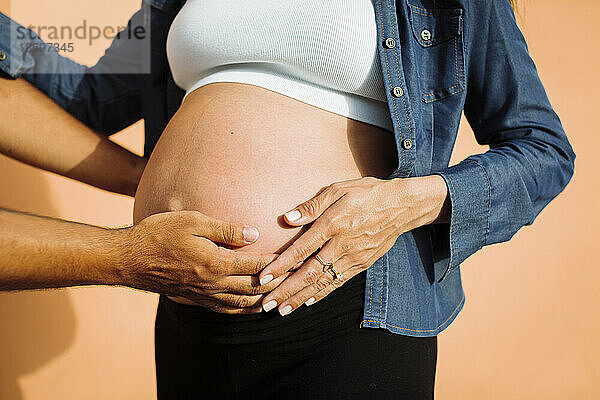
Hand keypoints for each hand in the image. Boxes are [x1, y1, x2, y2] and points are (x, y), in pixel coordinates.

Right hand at [118, 211, 290, 313]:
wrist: (128, 259)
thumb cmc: (159, 233)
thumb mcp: (193, 221)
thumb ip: (226, 229)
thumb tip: (255, 234)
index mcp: (216, 263)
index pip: (256, 265)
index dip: (278, 262)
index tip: (295, 257)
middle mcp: (213, 283)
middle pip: (254, 288)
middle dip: (277, 284)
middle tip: (296, 278)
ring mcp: (204, 294)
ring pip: (242, 303)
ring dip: (263, 300)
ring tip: (281, 295)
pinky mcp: (195, 298)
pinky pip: (225, 309)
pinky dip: (243, 309)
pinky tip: (250, 306)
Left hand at [257, 175, 449, 315]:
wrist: (402, 206)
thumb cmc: (366, 193)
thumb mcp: (338, 189)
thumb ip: (312, 205)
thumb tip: (287, 218)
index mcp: (334, 224)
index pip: (302, 249)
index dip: (281, 265)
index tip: (263, 278)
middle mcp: (342, 245)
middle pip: (310, 273)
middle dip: (286, 291)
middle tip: (267, 305)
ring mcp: (353, 257)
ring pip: (323, 283)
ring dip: (301, 298)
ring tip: (283, 311)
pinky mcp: (362, 264)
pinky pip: (339, 283)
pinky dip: (322, 294)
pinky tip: (307, 303)